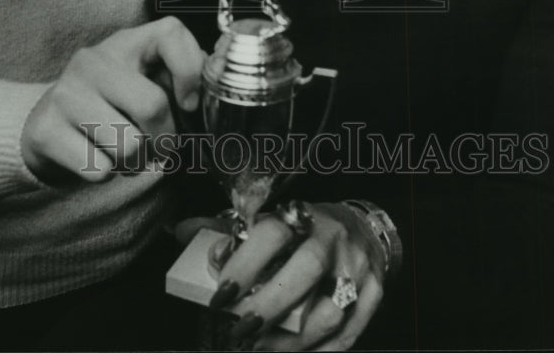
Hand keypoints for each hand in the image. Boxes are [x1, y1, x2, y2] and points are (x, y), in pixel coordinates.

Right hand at [21, 16, 202, 184]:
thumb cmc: (110, 105)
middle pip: (153, 106)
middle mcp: (93, 60)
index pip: (170, 32)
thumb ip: (179, 81)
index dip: (190, 71)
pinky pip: (100, 169)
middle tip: (160, 146)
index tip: (188, 103)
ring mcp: (66, 93)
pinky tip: (98, 158)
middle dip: (166, 139)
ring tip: (126, 152)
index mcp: (126, 43)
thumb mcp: (143, 81)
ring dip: (137, 162)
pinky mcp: (46, 130)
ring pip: (128, 146)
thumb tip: (210, 101)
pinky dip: (108, 174)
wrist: (46, 125)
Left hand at [209, 202, 385, 350]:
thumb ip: (226, 229)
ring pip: (329, 310)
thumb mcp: (269, 220)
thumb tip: (179, 231)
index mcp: (301, 215)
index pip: (273, 233)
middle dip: (269, 306)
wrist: (362, 229)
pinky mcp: (374, 295)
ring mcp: (358, 267)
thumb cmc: (305, 229)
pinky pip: (348, 334)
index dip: (245, 264)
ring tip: (260, 348)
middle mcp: (333, 237)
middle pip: (305, 270)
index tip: (221, 295)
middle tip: (239, 329)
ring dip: (291, 340)